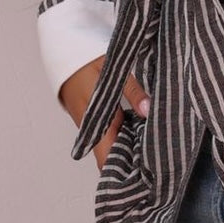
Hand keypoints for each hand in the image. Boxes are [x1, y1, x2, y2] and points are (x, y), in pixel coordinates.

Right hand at [59, 56, 148, 170]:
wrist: (63, 45)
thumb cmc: (86, 56)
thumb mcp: (113, 70)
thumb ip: (133, 91)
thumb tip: (149, 111)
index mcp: (95, 120)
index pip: (107, 160)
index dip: (124, 173)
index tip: (147, 177)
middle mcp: (91, 127)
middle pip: (112, 156)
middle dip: (133, 163)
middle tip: (160, 164)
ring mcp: (91, 122)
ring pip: (112, 145)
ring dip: (131, 148)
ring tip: (157, 150)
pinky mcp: (93, 116)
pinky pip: (110, 133)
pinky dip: (126, 135)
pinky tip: (143, 130)